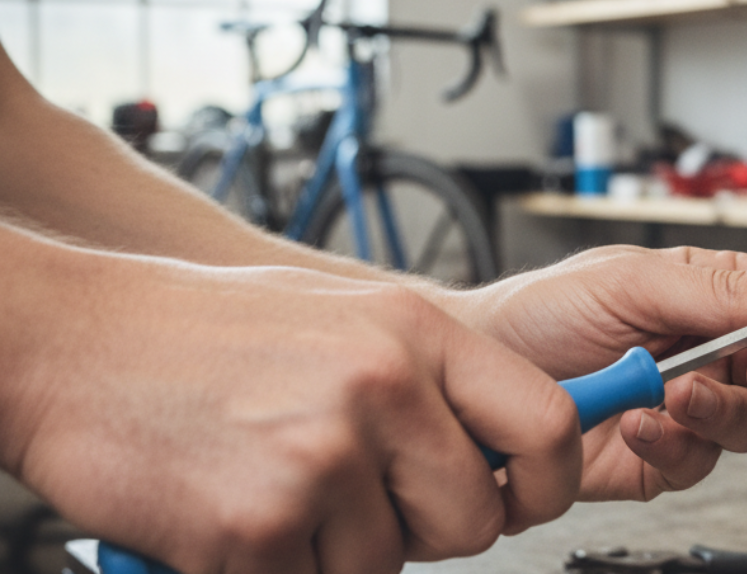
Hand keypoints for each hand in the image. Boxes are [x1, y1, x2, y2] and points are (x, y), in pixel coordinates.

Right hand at [0, 243, 582, 573]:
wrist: (76, 340)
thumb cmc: (205, 331)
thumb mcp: (347, 319)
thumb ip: (430, 377)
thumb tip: (503, 439)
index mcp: (414, 331)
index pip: (546, 421)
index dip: (548, 478)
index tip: (524, 494)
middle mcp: (380, 387)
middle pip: (472, 519)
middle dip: (425, 528)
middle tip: (362, 498)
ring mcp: (320, 458)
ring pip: (384, 563)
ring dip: (336, 546)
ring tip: (278, 482)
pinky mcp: (256, 526)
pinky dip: (274, 565)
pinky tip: (234, 505)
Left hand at [451, 247, 746, 500]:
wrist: (477, 371)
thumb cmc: (542, 312)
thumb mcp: (631, 281)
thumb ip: (720, 288)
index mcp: (708, 298)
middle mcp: (706, 355)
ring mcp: (685, 410)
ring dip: (721, 411)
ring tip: (677, 393)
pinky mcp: (658, 459)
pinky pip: (695, 464)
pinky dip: (671, 445)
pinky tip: (639, 423)